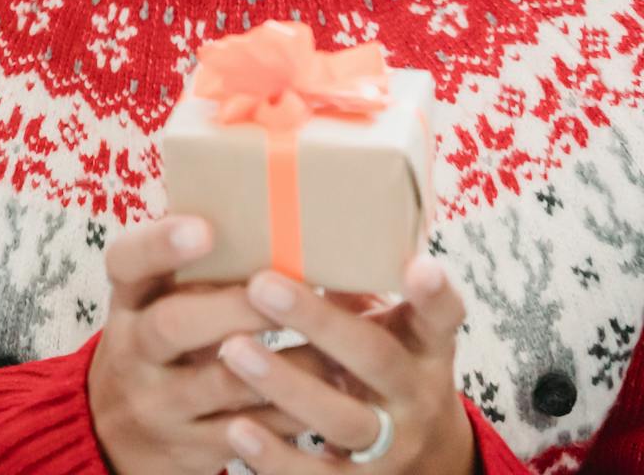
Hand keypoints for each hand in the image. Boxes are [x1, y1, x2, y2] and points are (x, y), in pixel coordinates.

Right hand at [87, 214, 348, 474]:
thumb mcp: (154, 303)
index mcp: (127, 301)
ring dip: (283, 363)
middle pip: (172, 326)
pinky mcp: (191, 448)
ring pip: (222, 384)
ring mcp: (159, 403)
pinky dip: (293, 413)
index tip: (206, 226)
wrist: (116, 432)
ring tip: (332, 344)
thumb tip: (274, 207)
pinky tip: (328, 393)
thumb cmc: (158, 345)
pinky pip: (250, 432)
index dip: (160, 244)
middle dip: (234, 308)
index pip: (126, 263)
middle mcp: (133, 349)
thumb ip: (194, 268)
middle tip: (283, 289)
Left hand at [214, 253, 477, 473]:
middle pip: (375, 360)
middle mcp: (414, 396)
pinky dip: (276, 456)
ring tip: (233, 351)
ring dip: (285, 384)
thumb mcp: (389, 330)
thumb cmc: (382, 368)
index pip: (441, 318)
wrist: (422, 461)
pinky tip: (236, 429)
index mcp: (425, 349)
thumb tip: (285, 223)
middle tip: (263, 284)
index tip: (420, 266)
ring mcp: (390, 446)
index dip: (435, 295)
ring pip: (343, 419)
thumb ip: (355, 289)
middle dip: (319, 323)